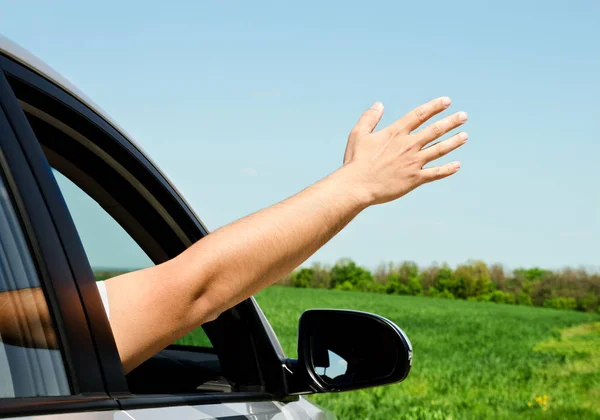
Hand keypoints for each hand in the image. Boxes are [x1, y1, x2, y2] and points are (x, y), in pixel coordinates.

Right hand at [342, 97, 467, 204]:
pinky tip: (457, 165)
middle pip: (435, 130)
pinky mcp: (415, 179)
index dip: (434, 107)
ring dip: (454, 141)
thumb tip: (379, 104)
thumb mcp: (358, 134)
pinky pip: (436, 173)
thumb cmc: (356, 161)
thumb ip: (369, 118)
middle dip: (451, 121)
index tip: (447, 101)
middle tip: (464, 116)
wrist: (358, 186)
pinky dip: (448, 169)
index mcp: (396, 133)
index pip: (419, 115)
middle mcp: (409, 145)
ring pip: (440, 149)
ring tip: (465, 136)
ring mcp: (414, 162)